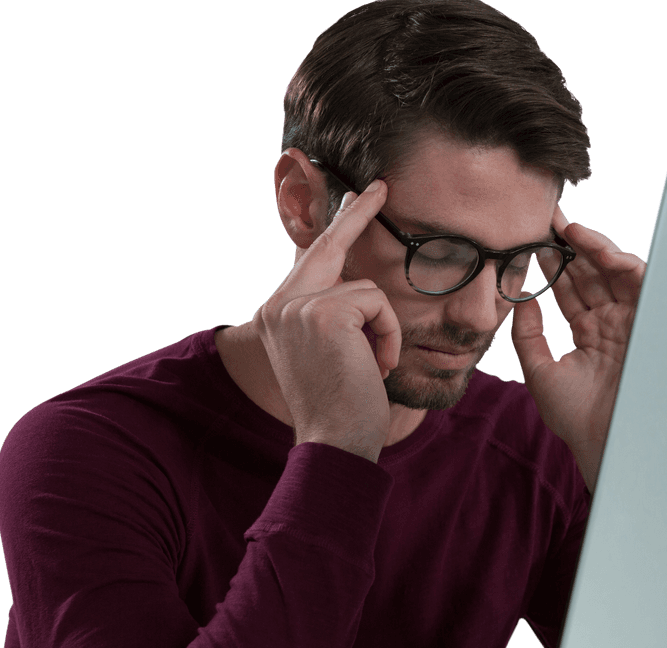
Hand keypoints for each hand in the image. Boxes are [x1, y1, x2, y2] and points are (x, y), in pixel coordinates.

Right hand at [253, 180, 400, 462]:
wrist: (335, 442)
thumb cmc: (342, 407)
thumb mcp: (332, 355)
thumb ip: (334, 316)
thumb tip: (357, 284)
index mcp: (277, 313)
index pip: (308, 259)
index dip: (334, 228)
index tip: (353, 197)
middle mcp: (278, 304)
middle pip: (326, 245)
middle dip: (356, 213)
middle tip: (381, 185)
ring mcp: (296, 305)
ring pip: (367, 289)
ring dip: (384, 330)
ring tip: (374, 366)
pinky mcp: (323, 311)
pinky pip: (378, 304)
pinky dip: (389, 335)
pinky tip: (377, 365)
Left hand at [511, 208, 645, 492]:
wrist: (610, 441)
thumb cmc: (579, 418)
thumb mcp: (540, 372)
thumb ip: (527, 336)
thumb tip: (517, 299)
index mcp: (592, 335)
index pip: (571, 291)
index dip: (550, 267)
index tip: (527, 244)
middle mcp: (614, 323)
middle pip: (591, 275)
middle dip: (568, 247)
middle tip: (543, 221)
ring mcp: (633, 319)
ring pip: (611, 270)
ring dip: (588, 245)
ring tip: (561, 227)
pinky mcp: (649, 317)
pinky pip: (636, 276)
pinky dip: (613, 255)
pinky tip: (586, 243)